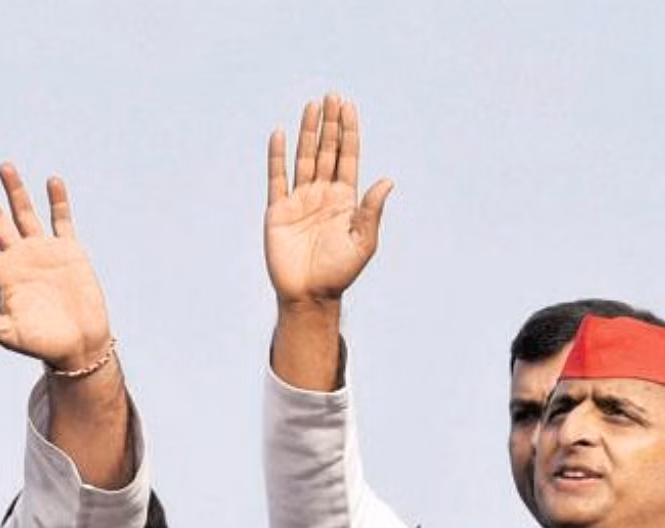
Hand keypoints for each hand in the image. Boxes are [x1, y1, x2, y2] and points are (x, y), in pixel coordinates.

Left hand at [0, 163, 111, 370]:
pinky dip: (58, 202)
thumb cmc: (43, 344)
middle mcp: (19, 258)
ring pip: (25, 214)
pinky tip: (51, 181)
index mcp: (1, 275)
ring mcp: (44, 252)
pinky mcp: (69, 251)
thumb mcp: (9, 335)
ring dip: (15, 190)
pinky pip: (62, 221)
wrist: (80, 345)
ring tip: (4, 166)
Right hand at [265, 94, 392, 307]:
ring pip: (304, 158)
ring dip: (308, 132)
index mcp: (345, 199)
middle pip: (326, 151)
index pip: (347, 157)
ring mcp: (300, 200)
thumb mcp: (363, 241)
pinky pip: (277, 177)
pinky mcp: (278, 210)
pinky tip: (281, 134)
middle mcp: (323, 194)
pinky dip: (278, 156)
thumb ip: (372, 210)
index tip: (348, 107)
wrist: (309, 294)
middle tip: (332, 96)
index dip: (348, 132)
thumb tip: (388, 181)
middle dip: (330, 124)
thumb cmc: (339, 272)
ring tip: (312, 106)